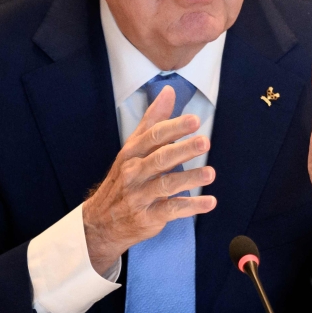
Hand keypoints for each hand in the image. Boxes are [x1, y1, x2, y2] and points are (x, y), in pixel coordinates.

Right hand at [83, 85, 216, 274]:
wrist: (100, 221)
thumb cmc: (124, 177)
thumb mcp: (133, 147)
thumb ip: (153, 120)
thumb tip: (169, 91)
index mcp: (133, 152)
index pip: (154, 136)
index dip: (174, 127)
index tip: (194, 120)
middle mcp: (135, 172)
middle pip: (160, 159)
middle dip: (183, 150)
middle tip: (205, 142)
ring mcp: (140, 195)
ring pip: (166, 185)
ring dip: (190, 178)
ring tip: (211, 173)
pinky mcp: (148, 216)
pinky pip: (171, 210)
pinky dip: (191, 207)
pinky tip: (210, 202)